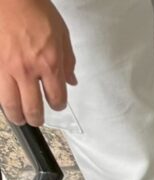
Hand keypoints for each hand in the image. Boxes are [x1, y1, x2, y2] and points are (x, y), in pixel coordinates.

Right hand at [0, 0, 76, 125]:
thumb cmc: (35, 10)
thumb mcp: (62, 34)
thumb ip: (67, 61)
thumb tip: (71, 81)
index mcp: (49, 64)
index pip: (56, 98)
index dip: (58, 105)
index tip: (56, 105)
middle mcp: (28, 70)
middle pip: (32, 107)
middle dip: (36, 118)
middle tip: (36, 120)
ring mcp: (6, 68)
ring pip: (10, 103)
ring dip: (16, 115)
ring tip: (19, 119)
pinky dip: (2, 97)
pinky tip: (5, 99)